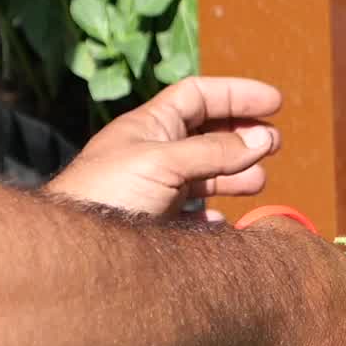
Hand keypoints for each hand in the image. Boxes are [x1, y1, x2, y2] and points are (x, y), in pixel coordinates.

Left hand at [46, 77, 281, 218]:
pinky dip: (212, 217)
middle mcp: (153, 153)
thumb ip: (213, 151)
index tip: (275, 104)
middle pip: (207, 134)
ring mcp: (154, 189)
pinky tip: (223, 222)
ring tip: (258, 182)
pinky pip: (191, 216)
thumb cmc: (105, 194)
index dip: (237, 94)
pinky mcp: (153, 224)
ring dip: (235, 175)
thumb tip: (262, 139)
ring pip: (204, 175)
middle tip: (274, 146)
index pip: (199, 96)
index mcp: (150, 126)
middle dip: (242, 136)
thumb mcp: (162, 162)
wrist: (70, 251)